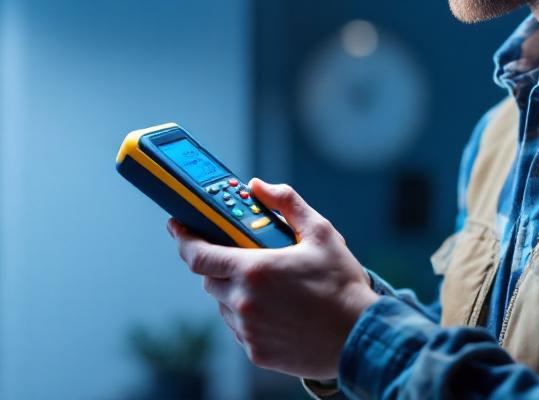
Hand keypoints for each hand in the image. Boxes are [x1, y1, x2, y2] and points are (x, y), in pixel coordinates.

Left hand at [168, 178, 380, 379]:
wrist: (361, 337)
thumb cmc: (342, 285)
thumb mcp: (320, 234)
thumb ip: (287, 203)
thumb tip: (258, 186)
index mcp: (254, 270)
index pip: (198, 255)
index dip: (183, 239)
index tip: (177, 227)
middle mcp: (244, 302)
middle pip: (210, 280)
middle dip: (219, 265)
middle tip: (241, 257)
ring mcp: (249, 330)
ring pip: (224, 306)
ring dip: (234, 292)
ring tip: (269, 287)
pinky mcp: (257, 352)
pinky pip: (239, 329)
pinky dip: (247, 317)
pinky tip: (275, 310)